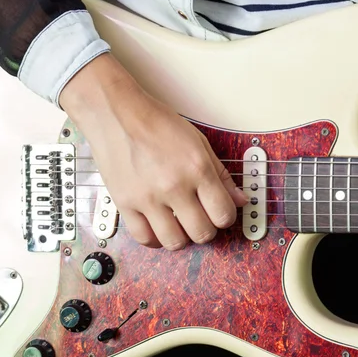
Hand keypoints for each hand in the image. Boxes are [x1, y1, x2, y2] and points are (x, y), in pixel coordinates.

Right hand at [59, 54, 248, 249]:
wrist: (117, 114)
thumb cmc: (156, 123)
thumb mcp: (198, 141)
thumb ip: (220, 173)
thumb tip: (239, 200)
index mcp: (197, 168)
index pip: (223, 213)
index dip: (226, 217)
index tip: (220, 213)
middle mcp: (174, 186)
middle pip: (202, 233)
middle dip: (207, 230)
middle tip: (201, 220)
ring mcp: (148, 198)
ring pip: (175, 242)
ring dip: (182, 238)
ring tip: (180, 225)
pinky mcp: (125, 204)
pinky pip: (145, 238)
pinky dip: (155, 239)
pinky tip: (159, 228)